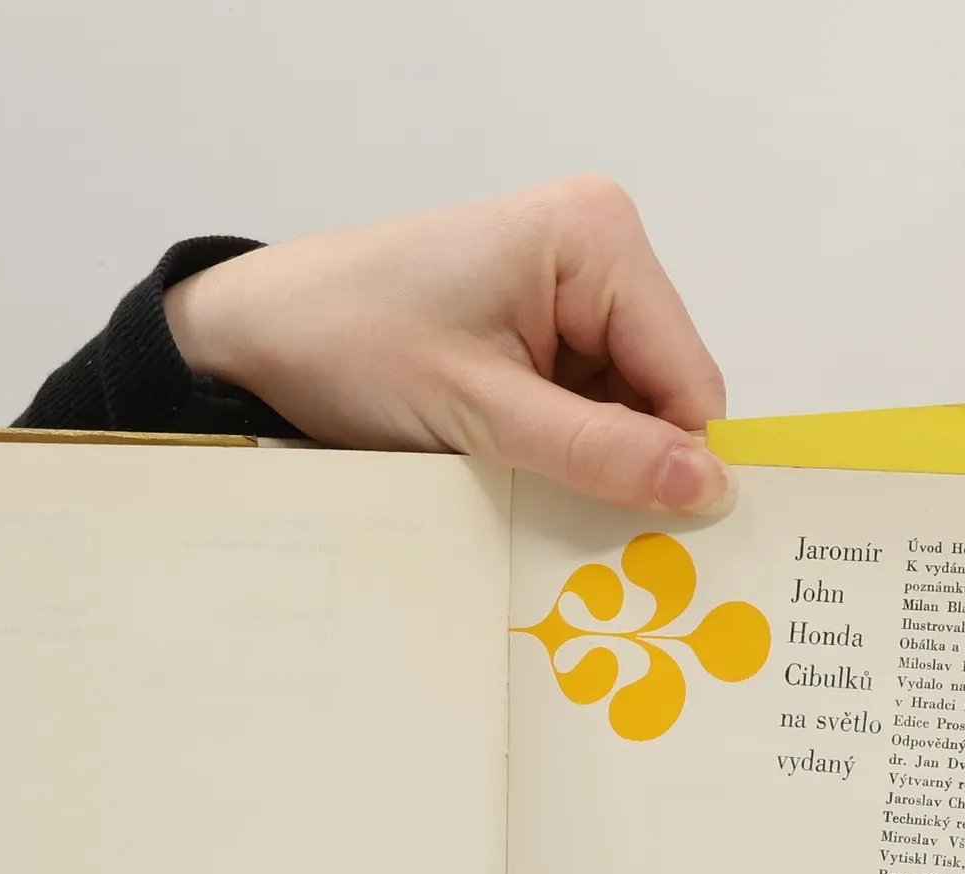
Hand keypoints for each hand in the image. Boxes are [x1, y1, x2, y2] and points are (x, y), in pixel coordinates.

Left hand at [165, 175, 733, 516]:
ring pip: (626, 412)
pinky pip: (584, 409)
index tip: (654, 545)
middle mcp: (596, 251)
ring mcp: (567, 292)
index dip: (677, 464)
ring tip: (527, 499)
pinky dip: (562, 454)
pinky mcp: (538, 329)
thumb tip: (709, 489)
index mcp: (596, 238)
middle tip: (577, 531)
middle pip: (663, 395)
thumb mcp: (480, 412)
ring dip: (590, 466)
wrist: (255, 335)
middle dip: (629, 465)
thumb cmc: (350, 346)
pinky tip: (517, 476)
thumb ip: (597, 453)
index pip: (689, 378)